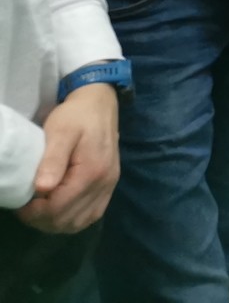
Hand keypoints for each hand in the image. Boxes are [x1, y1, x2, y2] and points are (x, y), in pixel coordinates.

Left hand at [16, 84, 119, 233]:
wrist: (100, 103)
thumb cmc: (76, 116)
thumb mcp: (60, 132)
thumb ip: (53, 160)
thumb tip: (42, 189)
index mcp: (92, 171)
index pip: (59, 208)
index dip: (34, 213)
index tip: (20, 203)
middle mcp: (104, 183)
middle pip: (68, 220)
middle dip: (42, 219)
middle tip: (26, 206)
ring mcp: (109, 186)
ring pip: (80, 223)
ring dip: (56, 222)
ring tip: (40, 208)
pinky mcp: (109, 185)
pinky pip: (91, 215)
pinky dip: (72, 219)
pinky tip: (59, 209)